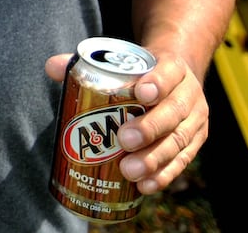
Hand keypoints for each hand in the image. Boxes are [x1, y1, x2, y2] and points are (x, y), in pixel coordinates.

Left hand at [45, 48, 208, 193]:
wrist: (176, 75)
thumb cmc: (140, 70)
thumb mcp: (124, 61)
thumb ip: (88, 64)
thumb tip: (52, 67)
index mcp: (173, 67)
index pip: (168, 71)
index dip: (157, 82)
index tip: (140, 92)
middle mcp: (188, 93)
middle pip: (174, 112)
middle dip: (150, 128)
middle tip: (124, 140)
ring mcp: (194, 120)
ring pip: (179, 140)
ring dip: (155, 158)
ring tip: (129, 171)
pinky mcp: (195, 142)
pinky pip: (182, 161)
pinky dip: (164, 175)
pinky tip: (145, 186)